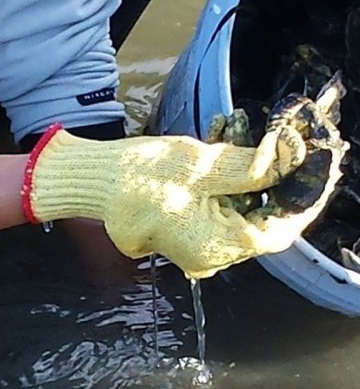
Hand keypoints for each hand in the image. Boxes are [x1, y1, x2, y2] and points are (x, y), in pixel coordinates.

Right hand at [22, 123, 311, 278]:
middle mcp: (209, 256)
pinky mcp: (181, 233)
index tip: (297, 167)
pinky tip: (208, 149)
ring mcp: (193, 247)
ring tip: (225, 133)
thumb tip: (285, 164)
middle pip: (253, 218)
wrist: (92, 178)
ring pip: (232, 210)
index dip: (291, 199)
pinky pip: (212, 210)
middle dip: (257, 178)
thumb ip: (247, 169)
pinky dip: (216, 183)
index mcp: (216, 246)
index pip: (274, 231)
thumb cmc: (138, 174)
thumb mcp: (198, 164)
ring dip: (235, 175)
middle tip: (253, 138)